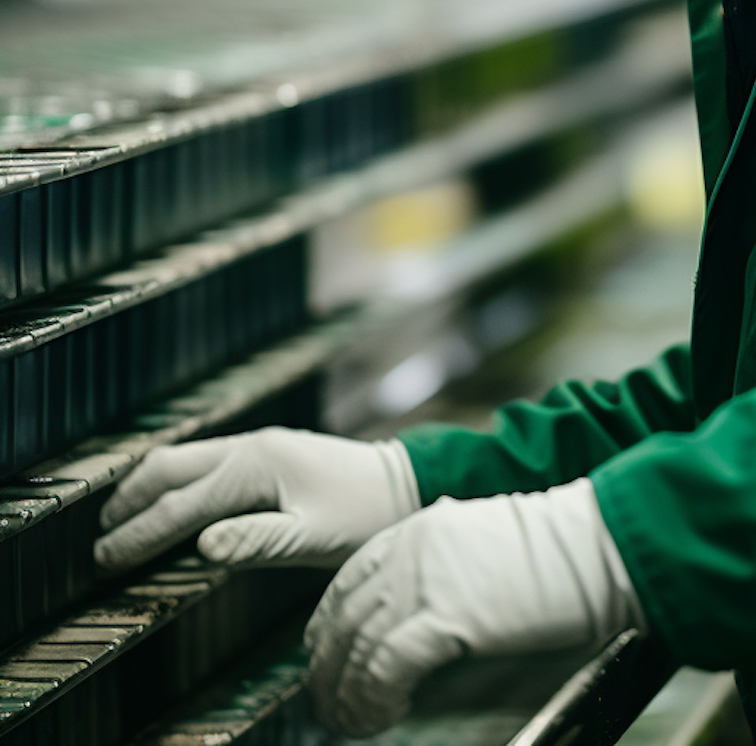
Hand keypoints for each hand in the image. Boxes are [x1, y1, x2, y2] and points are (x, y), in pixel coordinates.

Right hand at [94, 427, 420, 571]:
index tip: (104, 560)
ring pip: (187, 458)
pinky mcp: (270, 453)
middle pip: (171, 466)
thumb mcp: (315, 536)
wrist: (405, 483)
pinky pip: (207, 461)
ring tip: (122, 520)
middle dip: (131, 501)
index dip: (140, 534)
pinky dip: (176, 481)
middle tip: (100, 540)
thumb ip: (259, 541)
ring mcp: (260, 445)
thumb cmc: (365, 516)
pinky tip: (172, 501)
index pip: (181, 504)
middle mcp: (252, 446)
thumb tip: (202, 548)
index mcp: (256, 467)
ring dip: (150, 487)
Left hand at [304, 477, 642, 738]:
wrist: (591, 544)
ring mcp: (425, 582)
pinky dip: (373, 700)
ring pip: (356, 649)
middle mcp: (412, 552)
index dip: (328, 625)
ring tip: (353, 721)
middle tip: (330, 704)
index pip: (348, 579)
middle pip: (343, 618)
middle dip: (328, 670)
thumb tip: (415, 611)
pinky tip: (382, 716)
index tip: (325, 655)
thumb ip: (440, 562)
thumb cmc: (554, 547)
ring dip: (346, 695)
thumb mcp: (480, 538)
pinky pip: (384, 670)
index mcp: (420, 529)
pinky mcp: (446, 619)